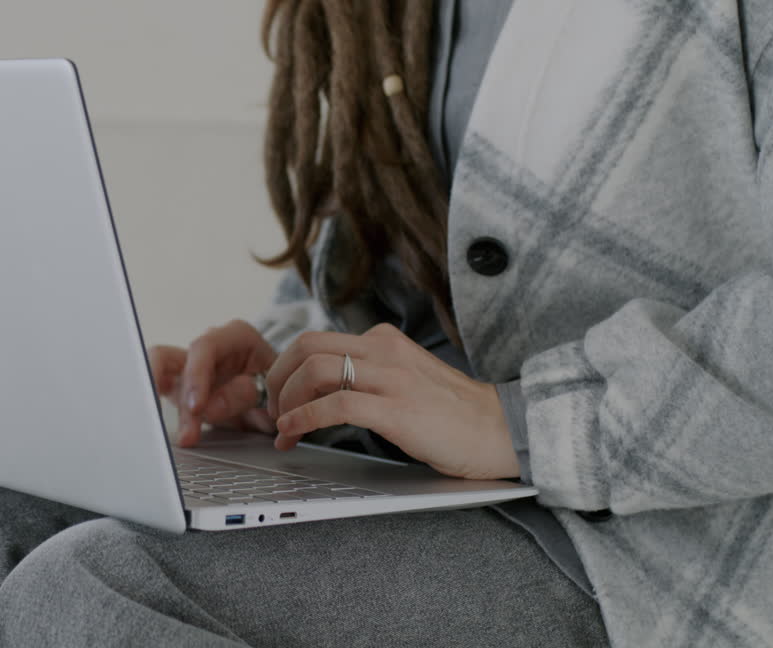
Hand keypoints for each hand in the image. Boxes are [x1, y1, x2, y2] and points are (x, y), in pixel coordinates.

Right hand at [148, 320, 277, 446]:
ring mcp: (190, 364)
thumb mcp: (271, 388)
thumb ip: (245, 396)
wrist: (277, 392)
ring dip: (172, 410)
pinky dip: (153, 402)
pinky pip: (157, 387)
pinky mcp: (179, 384)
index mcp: (235, 336)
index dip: (196, 377)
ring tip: (186, 437)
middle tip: (189, 433)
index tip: (197, 408)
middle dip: (182, 402)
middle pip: (177, 363)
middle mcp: (208, 347)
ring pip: (163, 377)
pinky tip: (150, 418)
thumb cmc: (275, 383)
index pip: (204, 347)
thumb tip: (213, 407)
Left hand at [265, 324, 519, 479]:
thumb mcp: (404, 378)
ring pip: (315, 370)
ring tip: (281, 427)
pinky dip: (303, 418)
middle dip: (277, 379)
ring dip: (286, 401)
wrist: (501, 431)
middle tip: (271, 410)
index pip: (316, 340)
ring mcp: (391, 378)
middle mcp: (384, 351)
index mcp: (383, 341)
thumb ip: (368, 374)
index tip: (278, 395)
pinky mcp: (396, 409)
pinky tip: (294, 432)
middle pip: (307, 347)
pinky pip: (336, 405)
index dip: (285, 367)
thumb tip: (320, 390)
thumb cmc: (452, 414)